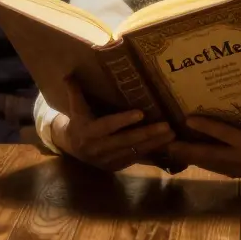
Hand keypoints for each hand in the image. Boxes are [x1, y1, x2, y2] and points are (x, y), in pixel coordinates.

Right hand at [50, 77, 174, 171]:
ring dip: (155, 144)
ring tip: (172, 134)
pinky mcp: (117, 166)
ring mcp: (109, 160)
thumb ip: (74, 92)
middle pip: (126, 141)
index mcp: (89, 132)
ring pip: (135, 152)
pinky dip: (152, 152)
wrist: (72, 148)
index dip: (123, 120)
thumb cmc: (78, 121)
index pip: (107, 126)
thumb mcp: (75, 107)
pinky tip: (167, 145)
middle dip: (147, 134)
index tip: (141, 113)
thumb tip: (68, 73)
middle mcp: (99, 148)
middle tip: (167, 126)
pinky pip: (137, 159)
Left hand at [166, 117, 240, 177]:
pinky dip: (197, 160)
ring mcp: (236, 168)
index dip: (207, 127)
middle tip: (166, 142)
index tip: (188, 119)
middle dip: (186, 148)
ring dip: (187, 156)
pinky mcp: (233, 174)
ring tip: (168, 148)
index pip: (226, 134)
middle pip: (208, 153)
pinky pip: (211, 167)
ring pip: (206, 163)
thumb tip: (226, 99)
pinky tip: (184, 155)